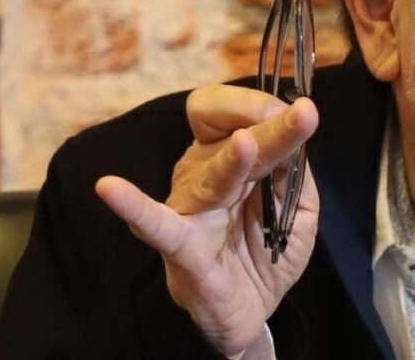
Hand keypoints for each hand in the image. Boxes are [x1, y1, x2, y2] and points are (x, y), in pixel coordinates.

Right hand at [95, 84, 319, 354]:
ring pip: (213, 175)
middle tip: (304, 113)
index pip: (230, 111)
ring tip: (247, 143)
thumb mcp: (299, 207)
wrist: (250, 309)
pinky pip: (153, 223)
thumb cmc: (268, 248)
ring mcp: (188, 206)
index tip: (301, 112)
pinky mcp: (180, 245)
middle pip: (232, 136)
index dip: (262, 105)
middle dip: (270, 125)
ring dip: (234, 160)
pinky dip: (132, 206)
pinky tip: (110, 188)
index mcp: (229, 155)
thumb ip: (295, 175)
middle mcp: (203, 171)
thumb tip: (293, 140)